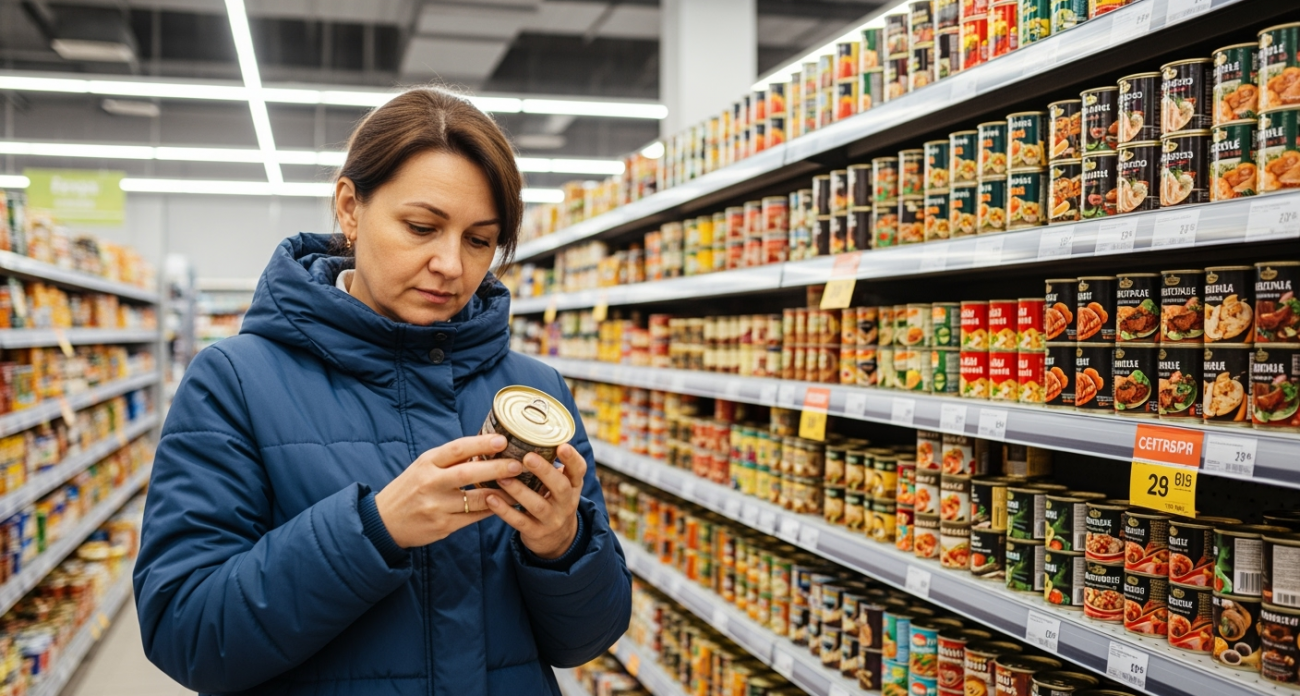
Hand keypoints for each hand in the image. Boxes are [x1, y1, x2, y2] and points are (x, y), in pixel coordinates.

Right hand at [374, 434, 521, 547]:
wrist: (384, 522)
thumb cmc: (410, 488)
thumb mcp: (423, 466)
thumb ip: (450, 459)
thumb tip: (486, 445)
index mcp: (426, 463)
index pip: (456, 449)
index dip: (480, 444)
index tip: (502, 440)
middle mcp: (430, 483)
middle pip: (468, 473)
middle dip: (496, 468)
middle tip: (518, 465)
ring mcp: (436, 506)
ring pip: (475, 499)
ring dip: (501, 493)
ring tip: (520, 486)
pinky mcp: (443, 526)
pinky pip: (473, 517)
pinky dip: (491, 510)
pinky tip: (504, 504)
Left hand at [487, 443, 585, 559]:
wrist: (557, 539)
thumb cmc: (552, 501)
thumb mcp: (560, 485)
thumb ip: (550, 465)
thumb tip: (524, 432)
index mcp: (573, 486)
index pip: (579, 470)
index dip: (572, 458)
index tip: (562, 445)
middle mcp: (566, 503)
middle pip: (560, 487)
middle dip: (545, 472)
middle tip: (528, 457)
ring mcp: (552, 520)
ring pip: (538, 505)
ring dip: (519, 491)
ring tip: (502, 477)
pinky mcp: (536, 533)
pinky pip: (519, 522)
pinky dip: (504, 511)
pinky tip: (490, 498)